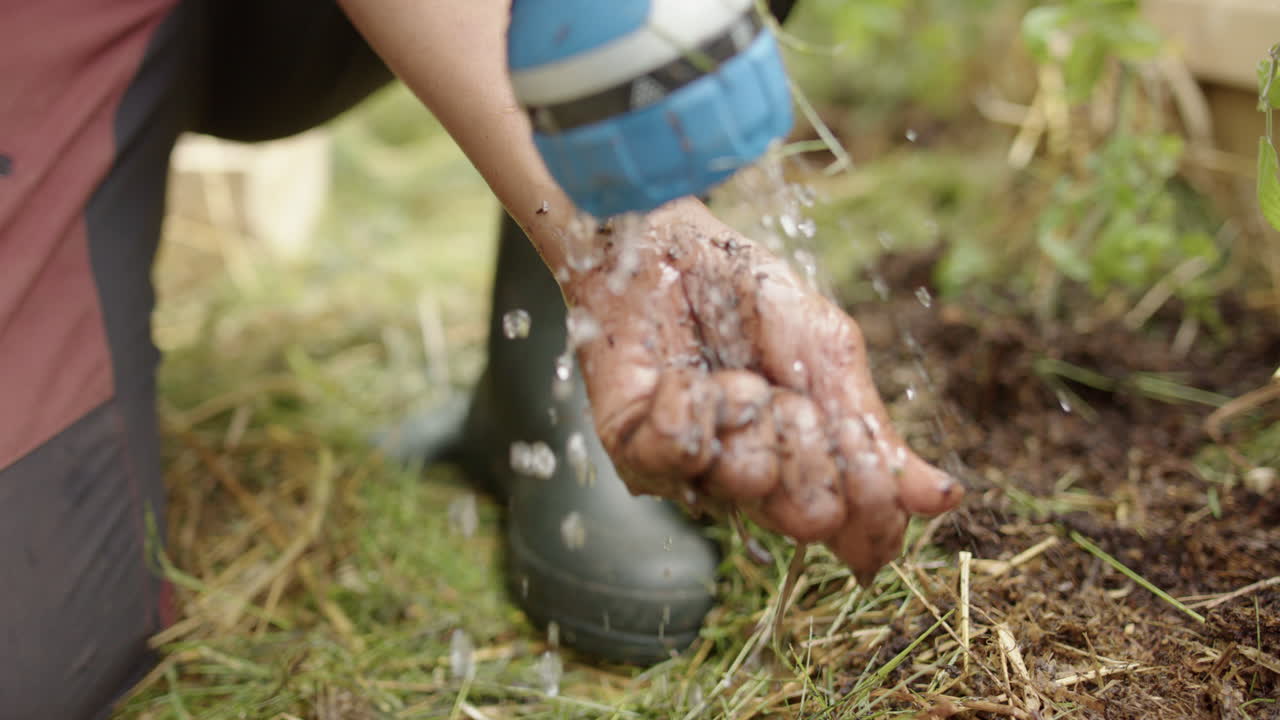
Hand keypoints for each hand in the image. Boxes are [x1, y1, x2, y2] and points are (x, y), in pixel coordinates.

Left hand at [558, 198, 963, 583]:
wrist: (665, 244)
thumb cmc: (745, 295)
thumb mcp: (828, 351)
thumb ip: (874, 432)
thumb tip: (943, 501)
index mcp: (807, 467)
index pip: (856, 528)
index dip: (867, 486)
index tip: (851, 428)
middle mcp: (753, 486)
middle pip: (808, 515)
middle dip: (809, 439)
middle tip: (784, 392)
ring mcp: (692, 476)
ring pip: (747, 479)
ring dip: (749, 407)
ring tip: (727, 375)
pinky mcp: (635, 452)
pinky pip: (682, 447)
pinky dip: (693, 398)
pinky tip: (681, 377)